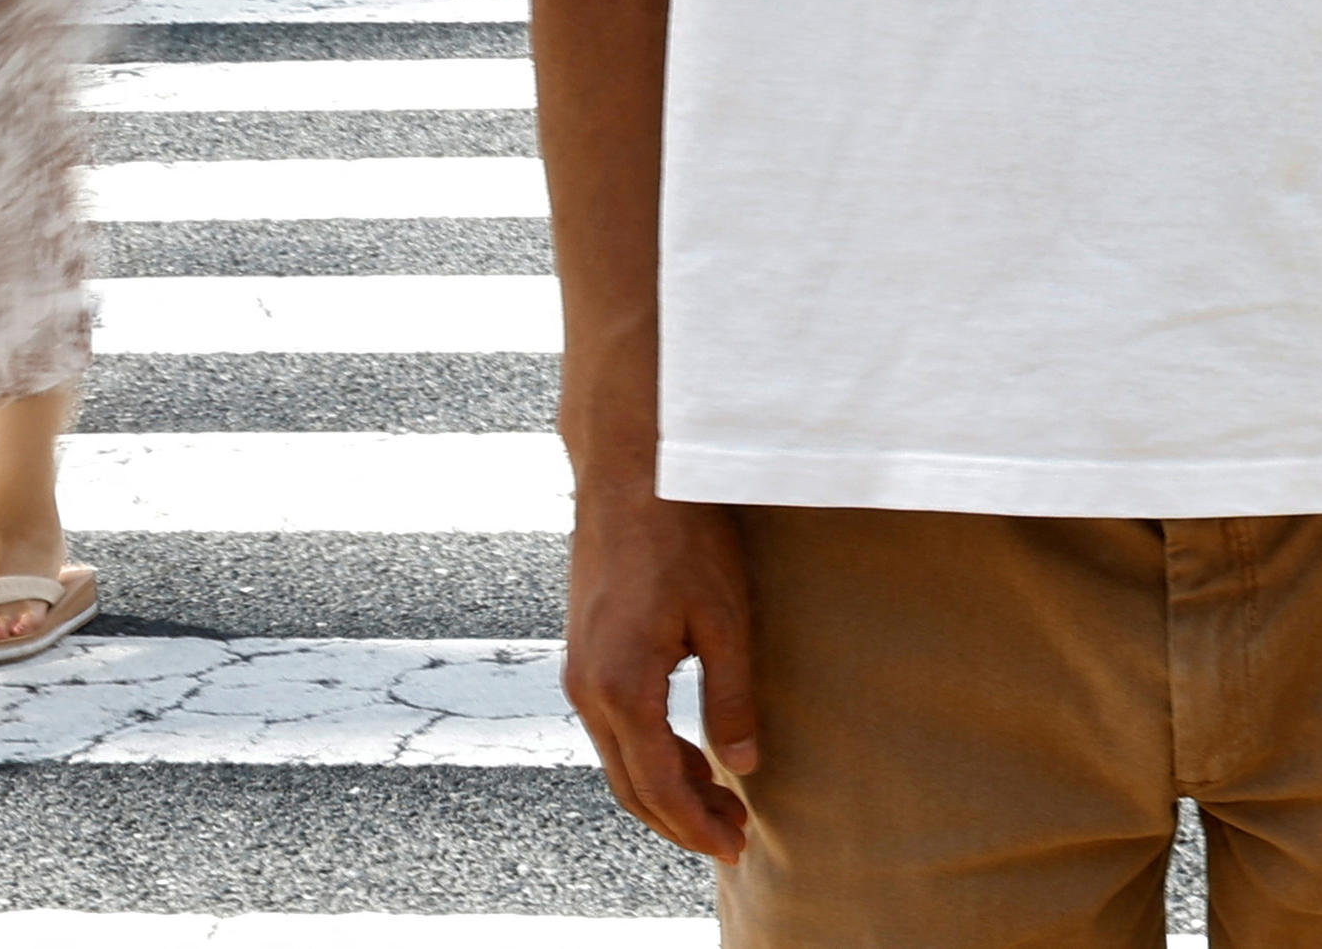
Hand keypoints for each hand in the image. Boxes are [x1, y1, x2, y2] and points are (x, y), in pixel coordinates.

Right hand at [562, 484, 758, 859]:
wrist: (630, 475)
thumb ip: (732, 699)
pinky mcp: (584, 656)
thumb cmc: (683, 537)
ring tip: (720, 802)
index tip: (737, 846)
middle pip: (630, 786)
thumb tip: (743, 766)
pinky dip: (648, 755)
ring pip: (618, 761)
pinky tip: (689, 754)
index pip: (658, 785)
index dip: (696, 824)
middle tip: (734, 836)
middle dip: (681, 820)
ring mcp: (579, 673)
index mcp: (622, 687)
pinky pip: (612, 729)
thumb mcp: (725, 620)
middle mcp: (588, 689)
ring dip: (664, 790)